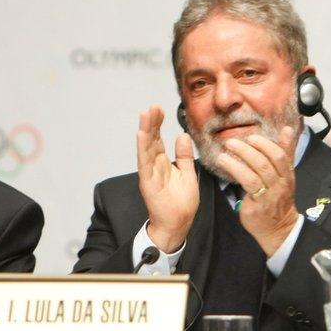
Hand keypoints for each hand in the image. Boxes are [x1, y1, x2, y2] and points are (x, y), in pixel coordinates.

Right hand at [137, 105, 199, 252]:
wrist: (178, 224)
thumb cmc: (181, 202)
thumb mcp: (188, 174)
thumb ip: (183, 156)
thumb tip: (182, 136)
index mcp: (163, 163)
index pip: (158, 139)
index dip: (158, 124)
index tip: (159, 109)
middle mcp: (154, 166)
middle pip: (151, 140)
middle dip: (151, 123)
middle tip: (152, 106)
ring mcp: (150, 174)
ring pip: (146, 148)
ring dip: (145, 131)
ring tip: (146, 114)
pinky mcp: (148, 183)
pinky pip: (145, 164)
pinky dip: (143, 149)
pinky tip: (142, 135)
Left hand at [217, 126, 299, 256]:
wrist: (279, 228)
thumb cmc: (278, 199)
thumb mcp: (285, 175)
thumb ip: (285, 153)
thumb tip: (287, 129)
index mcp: (287, 175)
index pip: (280, 155)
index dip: (265, 144)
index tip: (251, 136)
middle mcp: (280, 184)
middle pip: (266, 162)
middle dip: (248, 149)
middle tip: (232, 142)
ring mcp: (270, 195)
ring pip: (256, 172)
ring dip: (239, 159)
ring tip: (224, 152)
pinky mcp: (258, 205)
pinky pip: (248, 184)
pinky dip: (236, 171)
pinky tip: (225, 164)